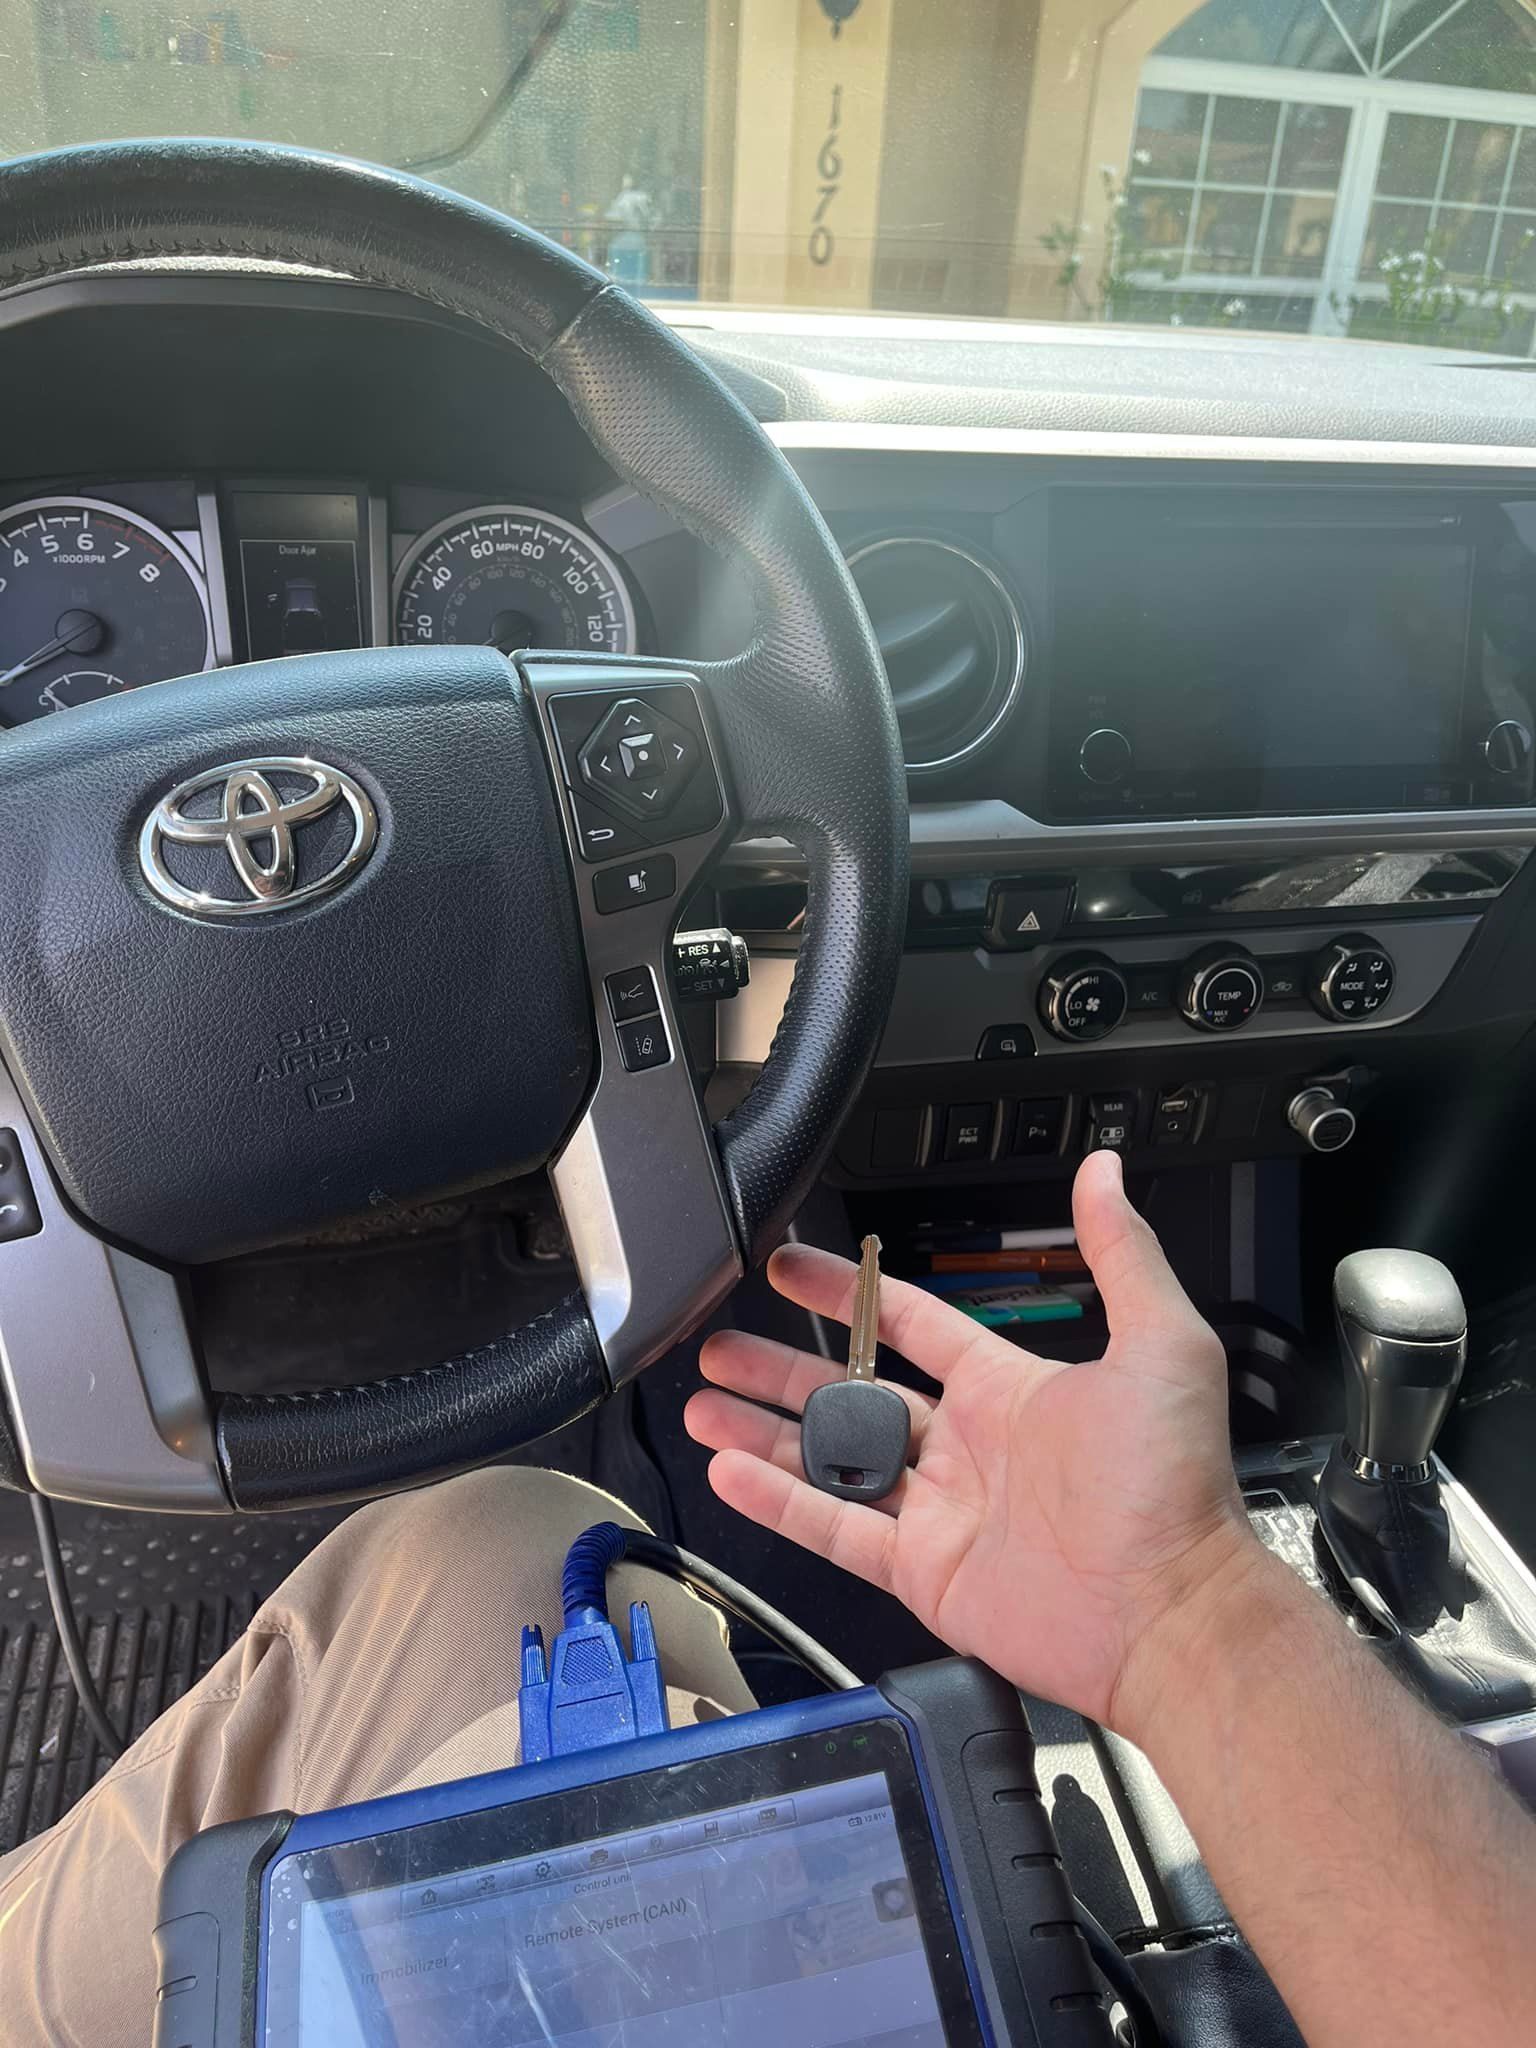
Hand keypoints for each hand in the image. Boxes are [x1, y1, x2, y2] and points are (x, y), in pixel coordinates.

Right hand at [685, 1149, 1261, 1731]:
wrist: (1174, 1613)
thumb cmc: (1177, 1487)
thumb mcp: (1160, 1344)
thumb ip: (1119, 1254)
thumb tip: (1106, 1173)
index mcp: (1011, 1390)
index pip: (910, 1324)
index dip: (849, 1293)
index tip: (794, 1265)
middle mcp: (968, 1448)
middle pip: (851, 1392)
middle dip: (782, 1366)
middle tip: (721, 1342)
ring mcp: (941, 1512)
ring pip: (831, 1460)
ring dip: (765, 1431)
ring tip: (703, 1403)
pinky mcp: (924, 1572)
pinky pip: (835, 1529)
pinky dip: (778, 1502)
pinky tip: (730, 1471)